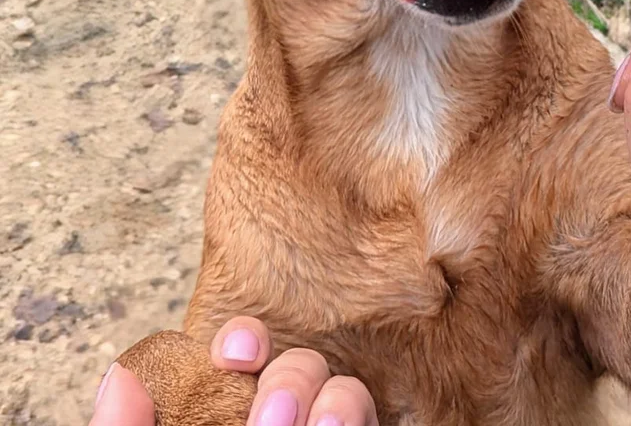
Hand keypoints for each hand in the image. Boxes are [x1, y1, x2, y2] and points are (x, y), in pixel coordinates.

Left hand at [90, 318, 378, 425]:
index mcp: (225, 414)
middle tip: (270, 418)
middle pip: (302, 366)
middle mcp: (281, 418)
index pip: (243, 356)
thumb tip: (124, 374)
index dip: (244, 340)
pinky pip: (379, 420)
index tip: (234, 354)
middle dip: (292, 379)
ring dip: (338, 398)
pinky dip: (361, 416)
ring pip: (348, 393)